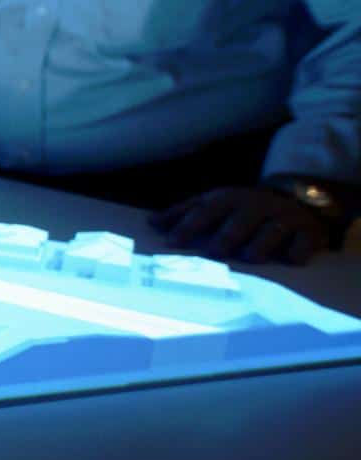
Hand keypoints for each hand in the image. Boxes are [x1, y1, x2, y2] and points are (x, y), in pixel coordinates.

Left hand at [149, 186, 330, 264]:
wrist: (296, 199)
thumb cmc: (243, 209)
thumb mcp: (215, 204)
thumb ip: (185, 213)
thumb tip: (151, 223)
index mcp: (230, 199)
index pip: (206, 210)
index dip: (188, 224)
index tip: (171, 241)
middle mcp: (256, 206)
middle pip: (240, 220)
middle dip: (226, 235)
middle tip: (213, 251)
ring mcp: (284, 218)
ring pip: (272, 230)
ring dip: (261, 243)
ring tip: (249, 257)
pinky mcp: (308, 232)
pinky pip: (304, 241)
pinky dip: (298, 250)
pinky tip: (291, 260)